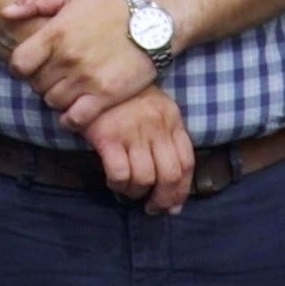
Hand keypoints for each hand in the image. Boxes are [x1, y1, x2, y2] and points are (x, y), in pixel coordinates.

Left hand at [3, 0, 157, 129]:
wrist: (151, 23)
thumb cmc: (108, 9)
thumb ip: (34, 1)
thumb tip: (4, 13)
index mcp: (55, 34)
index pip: (19, 64)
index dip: (22, 68)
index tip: (33, 66)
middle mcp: (68, 58)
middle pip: (37, 86)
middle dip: (43, 82)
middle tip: (57, 76)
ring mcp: (87, 79)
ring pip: (54, 102)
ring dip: (58, 98)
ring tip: (70, 89)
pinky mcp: (105, 95)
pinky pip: (75, 119)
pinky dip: (71, 118)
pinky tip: (77, 109)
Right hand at [82, 86, 194, 214]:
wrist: (97, 77)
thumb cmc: (128, 97)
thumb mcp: (157, 109)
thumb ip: (167, 137)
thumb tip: (172, 182)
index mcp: (172, 120)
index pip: (187, 163)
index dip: (182, 190)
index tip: (173, 205)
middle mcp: (156, 127)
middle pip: (170, 175)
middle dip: (163, 199)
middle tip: (153, 208)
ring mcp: (133, 132)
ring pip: (145, 178)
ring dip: (137, 192)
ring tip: (130, 190)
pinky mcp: (108, 137)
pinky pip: (120, 174)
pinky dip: (118, 184)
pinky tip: (114, 181)